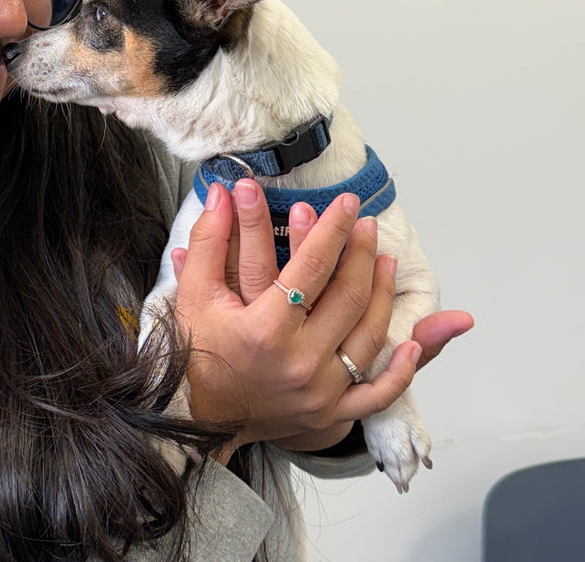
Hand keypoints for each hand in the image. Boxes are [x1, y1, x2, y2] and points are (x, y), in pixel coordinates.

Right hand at [171, 181, 420, 457]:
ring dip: (382, 294)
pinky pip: (377, 395)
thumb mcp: (192, 291)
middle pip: (348, 298)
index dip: (332, 229)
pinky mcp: (329, 415)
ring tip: (385, 261)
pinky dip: (399, 371)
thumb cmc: (195, 349)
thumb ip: (208, 238)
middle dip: (361, 254)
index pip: (312, 267)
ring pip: (369, 337)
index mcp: (265, 329)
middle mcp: (299, 362)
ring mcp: (320, 393)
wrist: (195, 415)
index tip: (347, 203)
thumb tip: (221, 191)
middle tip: (367, 225)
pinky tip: (413, 343)